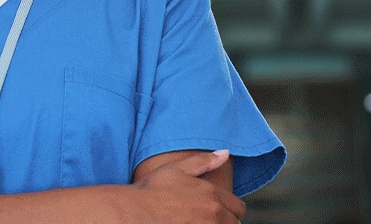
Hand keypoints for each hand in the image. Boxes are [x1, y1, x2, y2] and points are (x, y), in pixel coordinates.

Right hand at [128, 150, 244, 223]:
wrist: (132, 213)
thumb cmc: (150, 191)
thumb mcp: (177, 169)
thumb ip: (204, 161)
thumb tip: (225, 153)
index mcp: (213, 196)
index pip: (238, 208)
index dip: (229, 210)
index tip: (217, 212)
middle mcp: (213, 215)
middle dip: (225, 221)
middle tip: (205, 219)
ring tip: (196, 222)